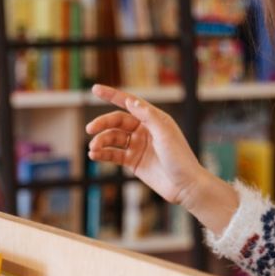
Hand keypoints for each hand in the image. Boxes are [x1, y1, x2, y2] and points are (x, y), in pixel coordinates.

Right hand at [85, 84, 209, 207]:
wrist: (185, 186)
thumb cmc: (180, 158)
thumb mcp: (165, 135)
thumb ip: (148, 117)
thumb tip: (130, 101)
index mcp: (154, 119)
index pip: (129, 102)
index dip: (112, 95)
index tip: (95, 89)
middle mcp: (144, 130)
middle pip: (117, 121)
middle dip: (102, 124)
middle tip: (90, 129)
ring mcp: (138, 146)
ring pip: (113, 138)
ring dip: (101, 141)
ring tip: (93, 149)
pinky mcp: (133, 161)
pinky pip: (114, 154)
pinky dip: (103, 154)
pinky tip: (94, 155)